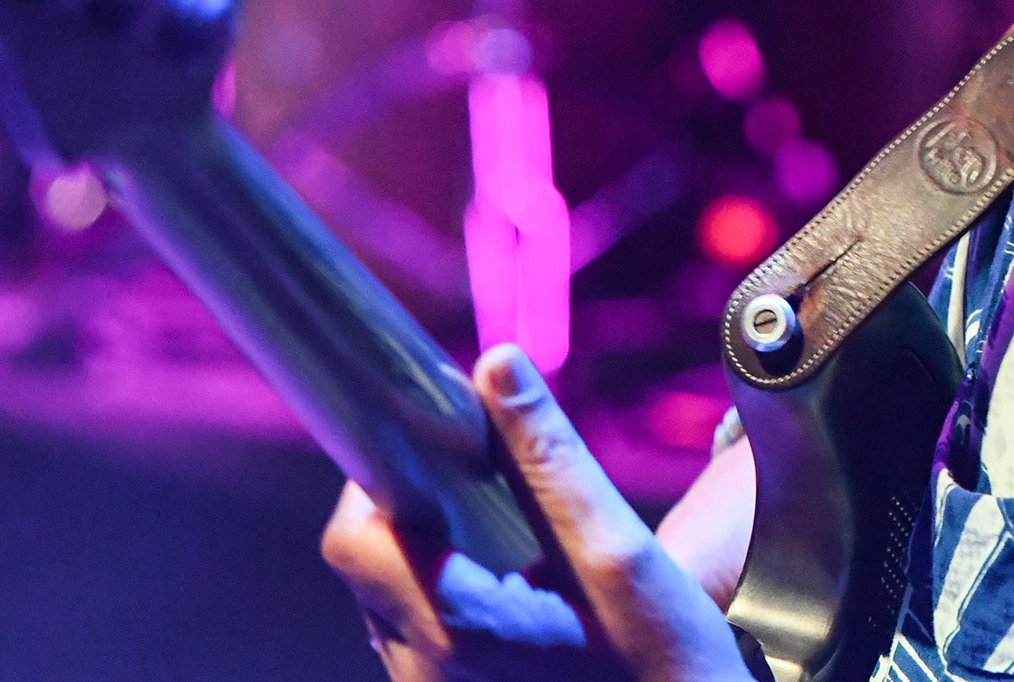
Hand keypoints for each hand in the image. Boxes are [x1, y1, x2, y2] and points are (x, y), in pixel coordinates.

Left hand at [323, 347, 754, 681]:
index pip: (352, 543)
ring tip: (500, 534)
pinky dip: (441, 594)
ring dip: (424, 555)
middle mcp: (425, 675)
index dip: (375, 482)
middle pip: (363, 568)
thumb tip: (496, 363)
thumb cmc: (661, 656)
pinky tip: (508, 582)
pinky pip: (410, 635)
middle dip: (408, 511)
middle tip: (479, 480)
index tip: (432, 447)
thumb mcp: (617, 548)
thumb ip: (549, 456)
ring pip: (384, 601)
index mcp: (458, 632)